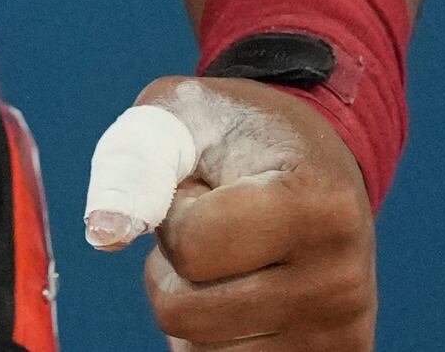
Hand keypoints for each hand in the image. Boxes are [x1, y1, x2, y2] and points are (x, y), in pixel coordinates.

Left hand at [78, 75, 375, 351]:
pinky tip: (242, 295)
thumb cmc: (240, 136)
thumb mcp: (182, 117)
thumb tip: (104, 236)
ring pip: (196, 351)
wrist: (316, 165)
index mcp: (319, 208)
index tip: (207, 186)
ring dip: (189, 305)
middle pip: (181, 312)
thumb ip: (136, 164)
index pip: (191, 245)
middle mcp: (340, 283)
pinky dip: (211, 338)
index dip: (175, 210)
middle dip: (174, 266)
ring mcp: (336, 335)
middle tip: (215, 225)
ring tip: (231, 259)